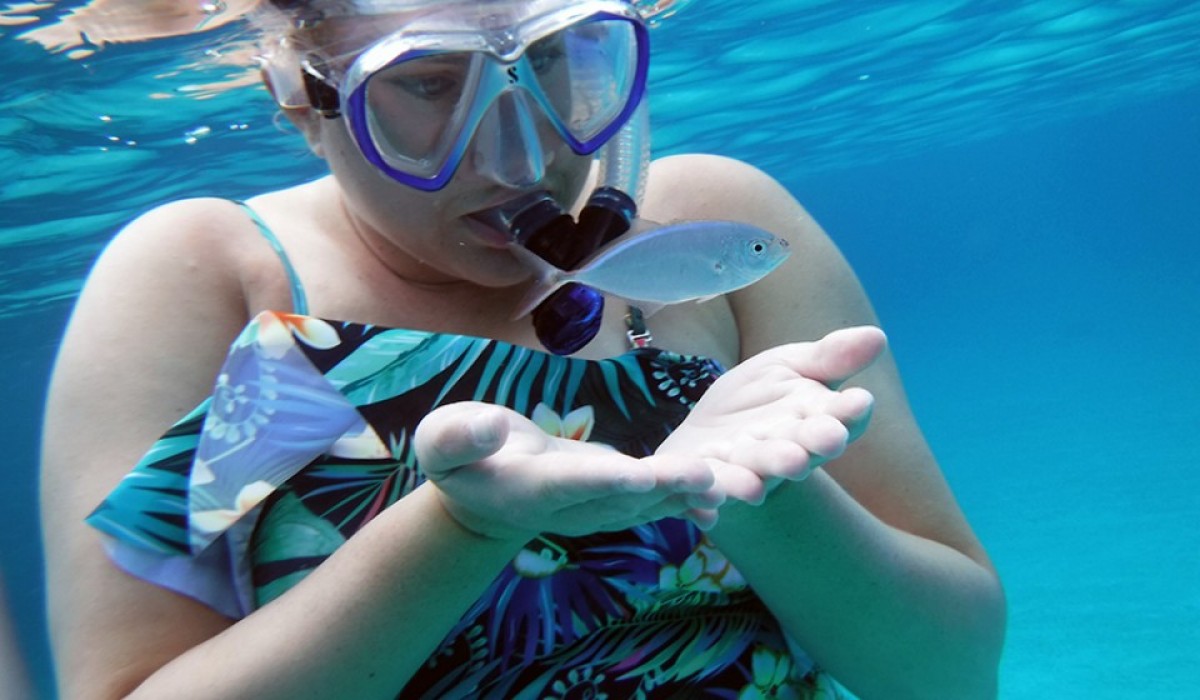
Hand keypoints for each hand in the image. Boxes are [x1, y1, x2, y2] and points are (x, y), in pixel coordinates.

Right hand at [414, 402, 725, 539]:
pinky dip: (686, 500)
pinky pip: (653, 503)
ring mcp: (595, 508)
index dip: (603, 478)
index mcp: (530, 488)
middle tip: (707, 477)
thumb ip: (458, 436)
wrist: (480, 499)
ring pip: (648, 503)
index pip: (570, 482)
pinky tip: (722, 497)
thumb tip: (488, 426)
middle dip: (665, 488)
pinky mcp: (613, 500)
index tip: (635, 473)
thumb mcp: (440, 442)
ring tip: (732, 483)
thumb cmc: (457, 458)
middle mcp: (571, 506)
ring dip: (689, 495)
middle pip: (623, 496)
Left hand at [657, 326, 885, 503]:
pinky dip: (701, 500)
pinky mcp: (704, 483)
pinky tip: (697, 506)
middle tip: (826, 441)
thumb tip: (878, 335)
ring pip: (750, 478)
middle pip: (796, 453)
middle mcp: (780, 453)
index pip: (837, 419)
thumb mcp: (789, 367)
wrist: (708, 432)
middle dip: (807, 448)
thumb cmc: (759, 399)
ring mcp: (741, 472)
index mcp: (810, 423)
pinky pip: (702, 494)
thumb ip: (828, 357)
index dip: (848, 413)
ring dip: (753, 482)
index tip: (861, 401)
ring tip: (755, 487)